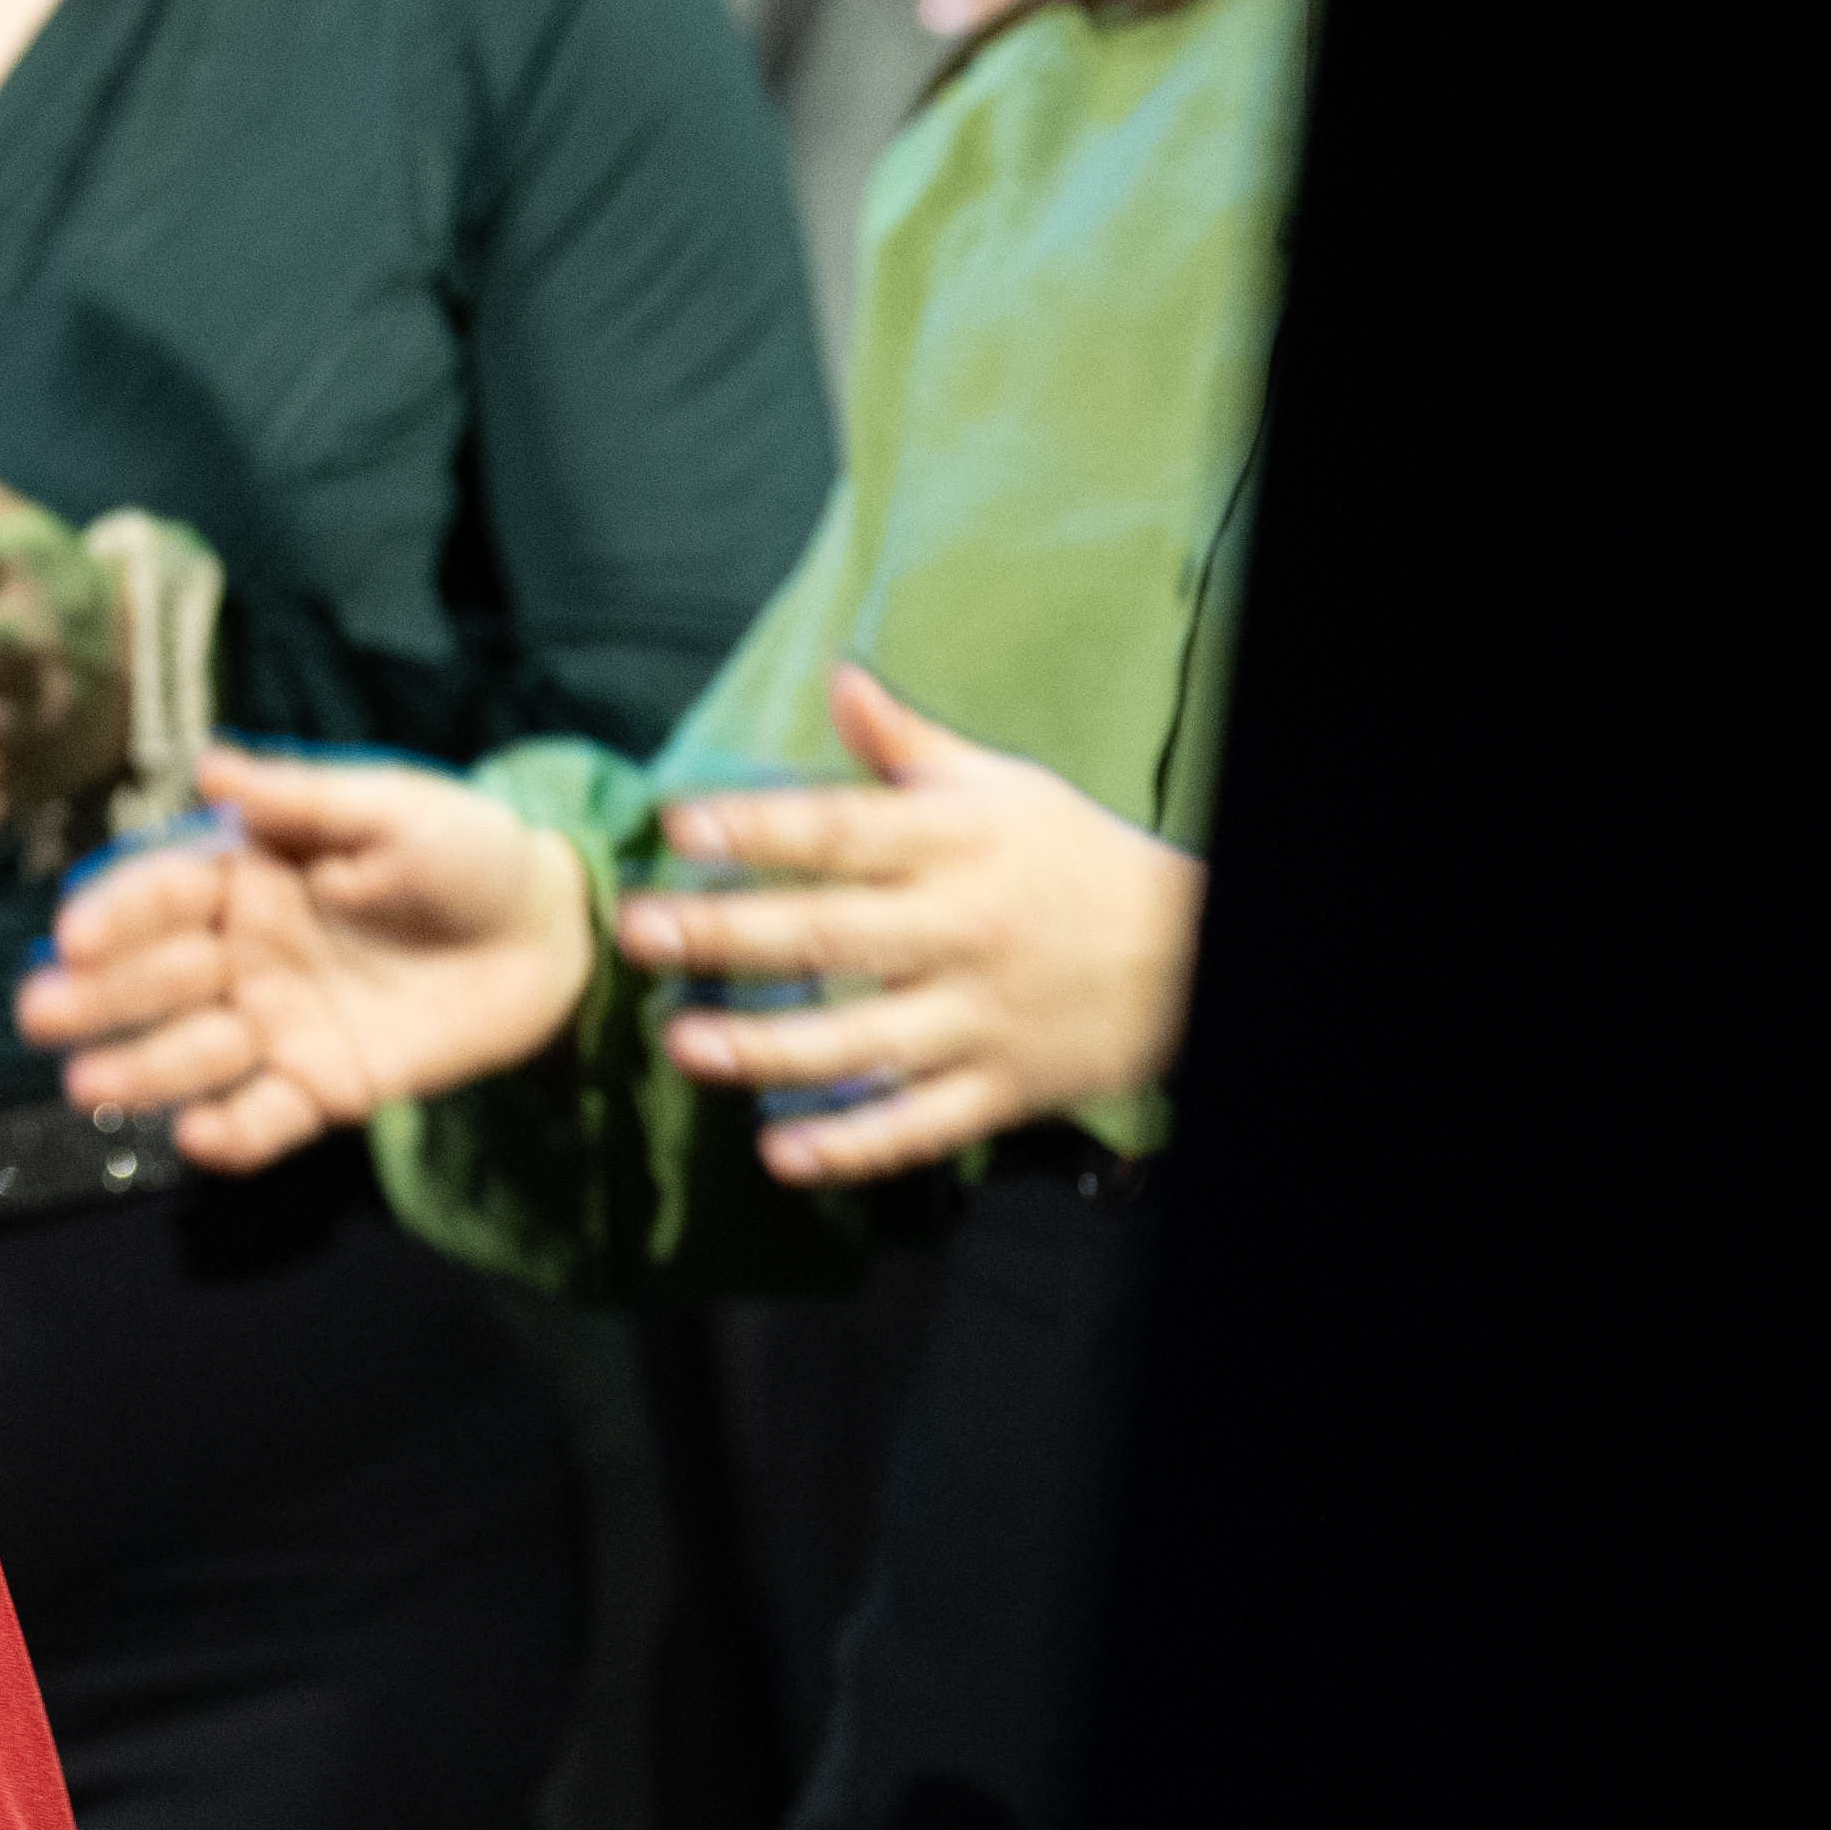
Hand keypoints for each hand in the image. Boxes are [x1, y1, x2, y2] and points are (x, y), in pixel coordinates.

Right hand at [19, 741, 593, 1171]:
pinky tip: (199, 1137)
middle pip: (155, 978)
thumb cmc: (467, 850)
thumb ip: (301, 799)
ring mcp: (279, 1024)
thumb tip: (207, 766)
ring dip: (140, 1070)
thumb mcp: (392, 807)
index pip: (162, 893)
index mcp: (247, 876)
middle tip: (39, 1014)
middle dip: (94, 997)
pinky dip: (232, 1133)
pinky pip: (268, 1117)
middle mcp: (245, 953)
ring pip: (193, 1053)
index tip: (70, 936)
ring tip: (87, 1087)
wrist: (552, 937)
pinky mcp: (326, 1086)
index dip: (114, 915)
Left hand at [616, 665, 1200, 1184]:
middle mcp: (961, 931)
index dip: (756, 828)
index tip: (676, 827)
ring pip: (861, 1041)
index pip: (842, 831)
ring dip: (766, 1049)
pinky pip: (917, 1125)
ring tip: (683, 1045)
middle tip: (636, 933)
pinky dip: (851, 1146)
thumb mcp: (1001, 788)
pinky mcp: (1002, 1089)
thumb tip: (837, 676)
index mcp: (956, 846)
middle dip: (726, 937)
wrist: (1195, 954)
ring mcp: (980, 1017)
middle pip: (830, 936)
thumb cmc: (1074, 860)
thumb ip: (906, 745)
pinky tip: (779, 1152)